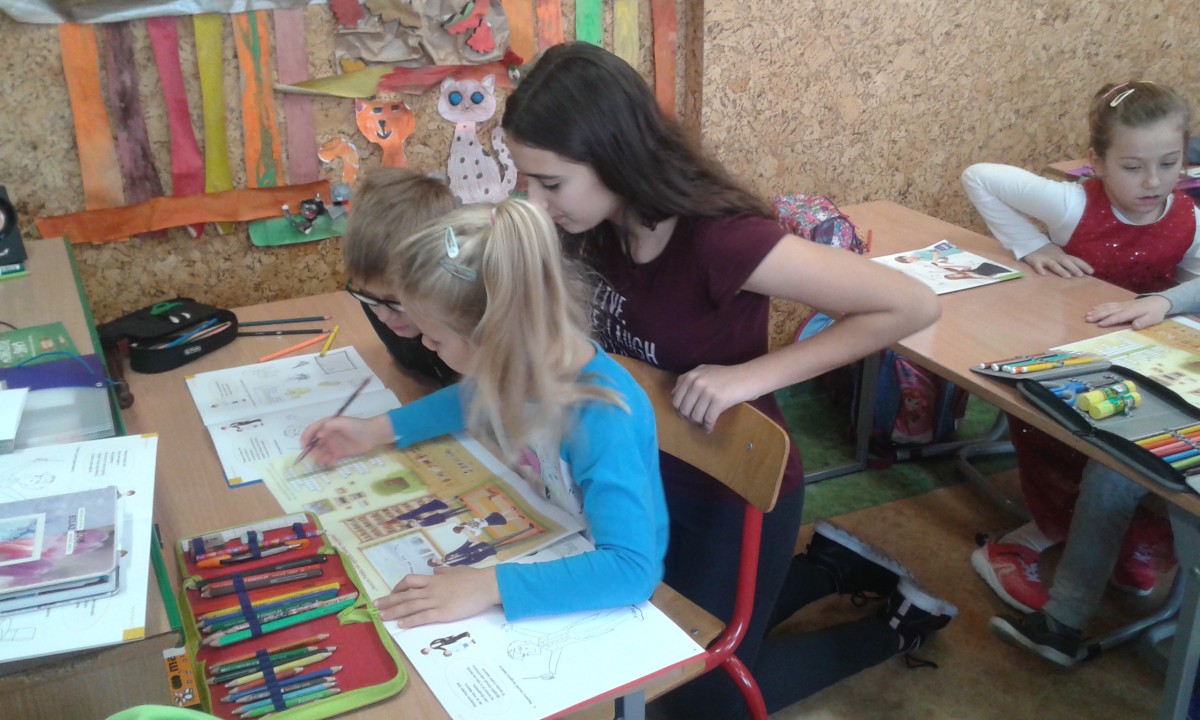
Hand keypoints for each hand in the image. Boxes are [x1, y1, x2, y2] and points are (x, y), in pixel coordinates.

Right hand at [298, 415, 392, 464]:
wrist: (372, 434)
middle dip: (312, 450)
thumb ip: (330, 425)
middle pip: (314, 444)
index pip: (311, 430)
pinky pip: (329, 458)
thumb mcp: (343, 422)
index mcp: (326, 426)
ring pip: (320, 452)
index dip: (305, 438)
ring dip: (320, 457)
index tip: (304, 446)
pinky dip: (328, 461)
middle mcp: (327, 435)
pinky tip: (331, 462)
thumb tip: (318, 434)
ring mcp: (333, 445)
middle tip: (317, 456)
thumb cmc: (357, 426)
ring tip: (326, 460)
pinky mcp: (339, 453)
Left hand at [375, 566, 499, 627]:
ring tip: (382, 616)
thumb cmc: (474, 578)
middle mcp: (432, 589)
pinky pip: (423, 617)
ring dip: (394, 612)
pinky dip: (411, 621)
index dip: (398, 588)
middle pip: (405, 594)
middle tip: (375, 606)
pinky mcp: (443, 612)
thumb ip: (444, 572)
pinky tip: (401, 625)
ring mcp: (436, 601)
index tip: (391, 593)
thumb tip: (436, 571)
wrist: (487, 585)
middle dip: (389, 600)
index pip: (410, 581)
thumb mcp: (456, 571)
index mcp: (435, 579)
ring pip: (410, 606)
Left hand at [672, 364, 759, 431]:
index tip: (687, 414)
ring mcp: (707, 391)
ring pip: (695, 416)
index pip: (676, 399)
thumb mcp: (704, 371)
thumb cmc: (727, 376)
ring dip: (699, 423)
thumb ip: (687, 380)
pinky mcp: (719, 401)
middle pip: (684, 410)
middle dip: (689, 418)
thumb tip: (673, 394)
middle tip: (696, 421)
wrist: (748, 377)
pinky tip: (710, 428)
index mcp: (691, 375)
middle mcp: (697, 382)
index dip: (680, 410)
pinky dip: (708, 427)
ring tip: (704, 423)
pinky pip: (708, 419)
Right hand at [1021, 245, 1093, 277]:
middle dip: (1074, 268)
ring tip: (1067, 276)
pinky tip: (1043, 274)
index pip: (1075, 260)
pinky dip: (1040, 269)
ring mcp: (1045, 259)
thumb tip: (1079, 271)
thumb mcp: (1059, 255)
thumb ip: (1067, 262)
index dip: (1083, 265)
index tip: (1092, 272)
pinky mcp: (1035, 261)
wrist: (1031, 243)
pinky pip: (1037, 265)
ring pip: (1054, 265)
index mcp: (1062, 256)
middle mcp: (1055, 257)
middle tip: (1081, 275)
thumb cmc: (1047, 252)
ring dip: (1061, 270)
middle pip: (1066, 262)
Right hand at [1086, 296, 1171, 328]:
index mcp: (1131, 312)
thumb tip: (1134, 325)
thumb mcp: (1153, 318)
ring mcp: (1122, 304)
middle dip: (1098, 315)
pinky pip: (1109, 304)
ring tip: (1087, 315)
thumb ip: (1144, 322)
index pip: (1118, 316)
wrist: (1159, 301)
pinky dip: (1101, 306)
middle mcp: (1124, 307)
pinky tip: (1095, 308)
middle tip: (1087, 319)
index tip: (1099, 324)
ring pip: (1107, 307)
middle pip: (1109, 311)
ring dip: (1097, 311)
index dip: (1109, 320)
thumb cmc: (1155, 312)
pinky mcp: (1122, 304)